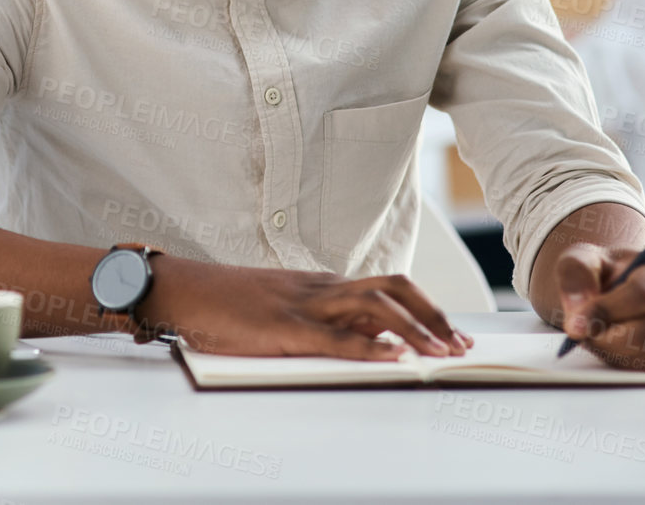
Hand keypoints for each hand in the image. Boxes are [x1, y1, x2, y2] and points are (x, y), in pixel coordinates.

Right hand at [133, 256, 473, 359]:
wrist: (184, 290)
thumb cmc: (228, 303)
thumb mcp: (282, 307)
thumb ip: (321, 321)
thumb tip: (364, 342)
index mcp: (323, 285)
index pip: (389, 288)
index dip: (427, 309)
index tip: (452, 333)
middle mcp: (322, 289)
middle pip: (394, 291)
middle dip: (433, 317)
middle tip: (460, 346)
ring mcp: (305, 306)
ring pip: (374, 310)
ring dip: (414, 333)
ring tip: (441, 354)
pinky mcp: (286, 329)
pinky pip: (336, 338)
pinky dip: (369, 349)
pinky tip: (393, 359)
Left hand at [551, 243, 644, 376]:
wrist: (618, 286)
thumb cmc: (604, 272)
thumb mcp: (583, 259)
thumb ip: (577, 275)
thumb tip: (578, 310)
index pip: (641, 294)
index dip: (606, 312)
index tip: (576, 325)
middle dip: (610, 338)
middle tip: (582, 337)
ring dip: (619, 354)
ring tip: (594, 340)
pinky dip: (630, 365)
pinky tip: (610, 351)